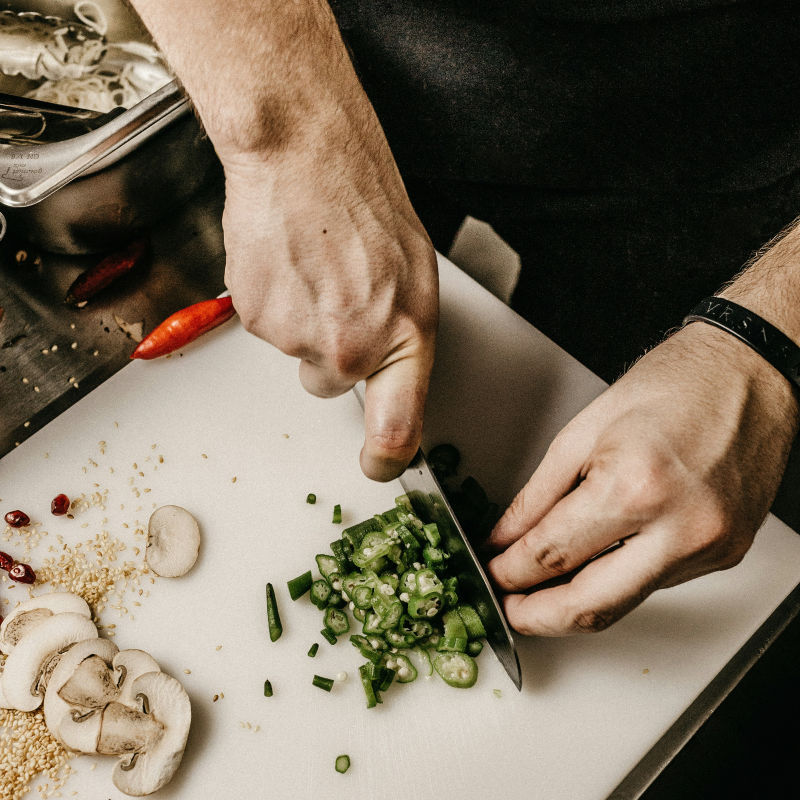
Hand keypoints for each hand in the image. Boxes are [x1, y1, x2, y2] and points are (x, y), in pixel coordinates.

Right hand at [221, 95, 437, 481]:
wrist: (302, 155)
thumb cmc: (363, 201)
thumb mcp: (413, 274)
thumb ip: (401, 335)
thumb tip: (388, 373)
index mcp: (403, 337)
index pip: (398, 430)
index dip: (385, 459)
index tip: (378, 464)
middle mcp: (351, 349)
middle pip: (330, 385)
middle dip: (331, 352)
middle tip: (337, 296)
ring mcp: (298, 337)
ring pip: (297, 351)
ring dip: (302, 319)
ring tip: (314, 264)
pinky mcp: (255, 319)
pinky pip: (267, 324)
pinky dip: (274, 299)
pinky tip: (288, 261)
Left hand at [486, 322, 798, 634]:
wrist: (747, 373)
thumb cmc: (672, 385)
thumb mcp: (582, 431)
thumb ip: (536, 495)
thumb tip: (505, 538)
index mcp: (635, 487)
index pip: (553, 555)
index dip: (510, 572)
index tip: (493, 573)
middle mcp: (680, 528)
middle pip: (592, 606)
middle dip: (538, 617)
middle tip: (510, 607)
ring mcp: (709, 547)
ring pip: (625, 603)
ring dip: (576, 603)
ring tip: (542, 588)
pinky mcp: (726, 554)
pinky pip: (656, 583)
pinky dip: (617, 580)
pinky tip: (595, 564)